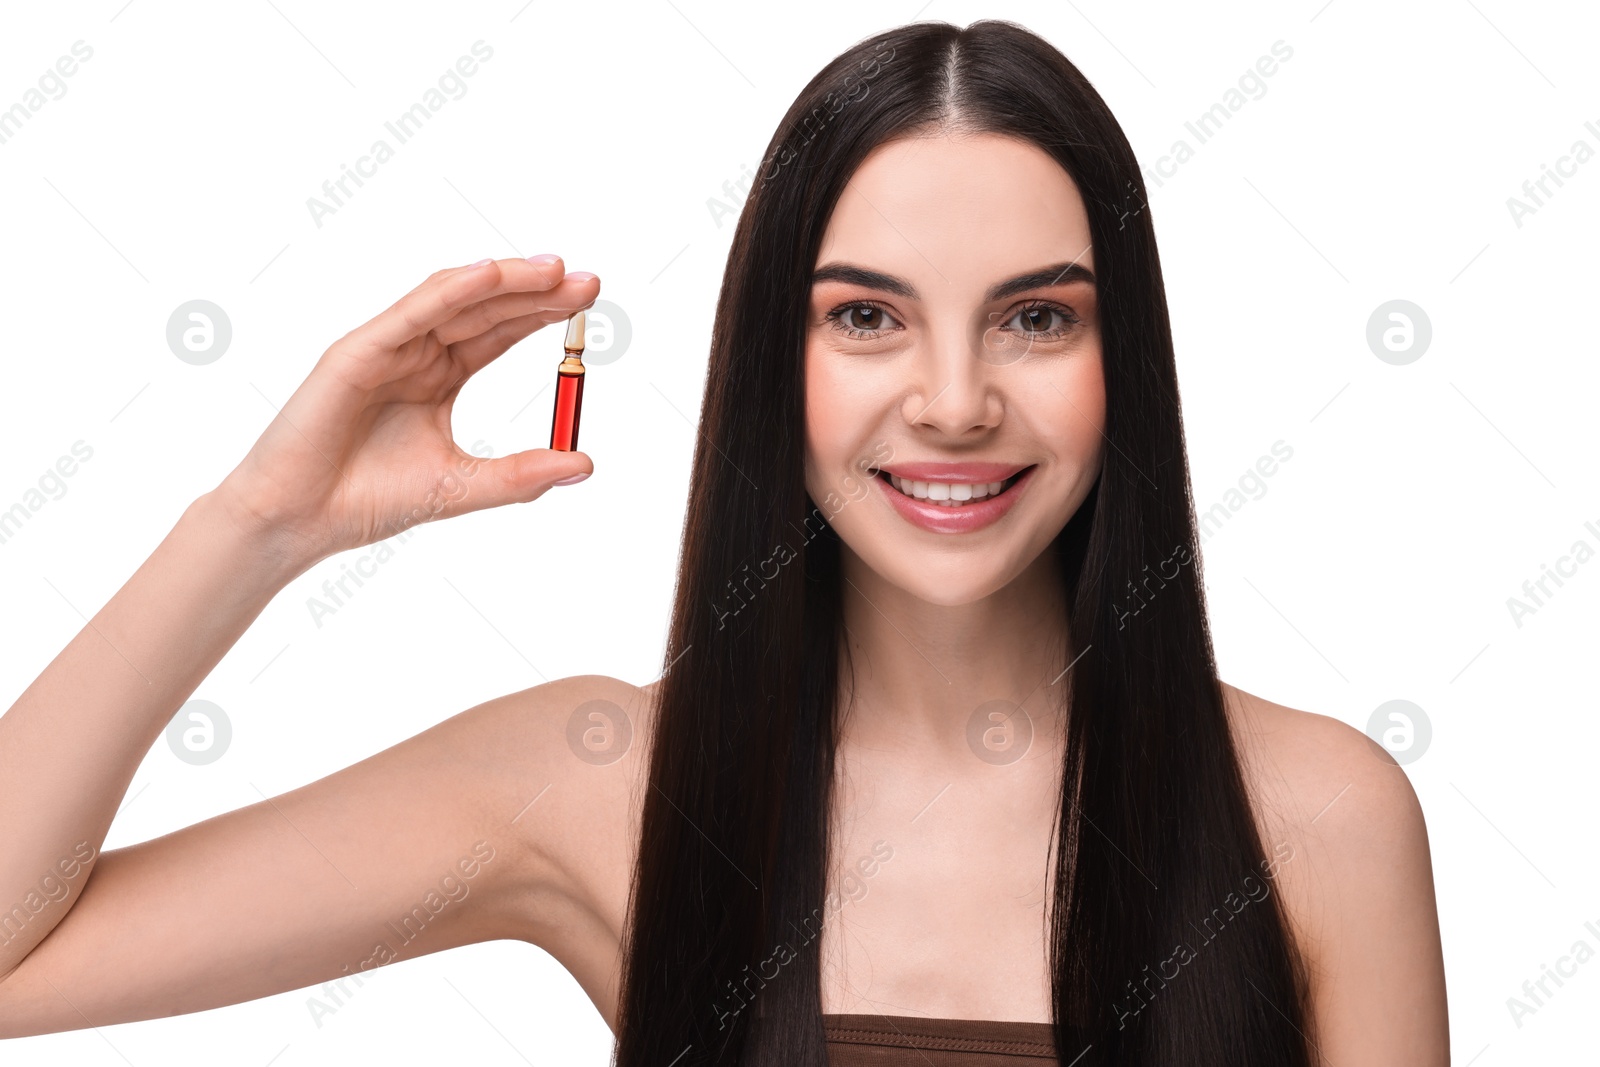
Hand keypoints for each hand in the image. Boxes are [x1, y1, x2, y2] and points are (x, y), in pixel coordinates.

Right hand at [211, 256, 597, 569]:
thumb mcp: (463, 486)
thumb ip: (522, 475)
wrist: (302, 521)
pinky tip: (489, 274)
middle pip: (485, 308)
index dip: (543, 315)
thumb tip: (583, 464)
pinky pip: (409, 313)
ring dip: (505, 281)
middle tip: (590, 283)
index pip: (500, 332)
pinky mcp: (356, 352)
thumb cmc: (369, 500)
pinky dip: (450, 291)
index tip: (590, 304)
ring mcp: (386, 348)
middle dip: (538, 292)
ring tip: (555, 271)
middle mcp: (416, 353)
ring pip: (454, 300)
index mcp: (440, 377)